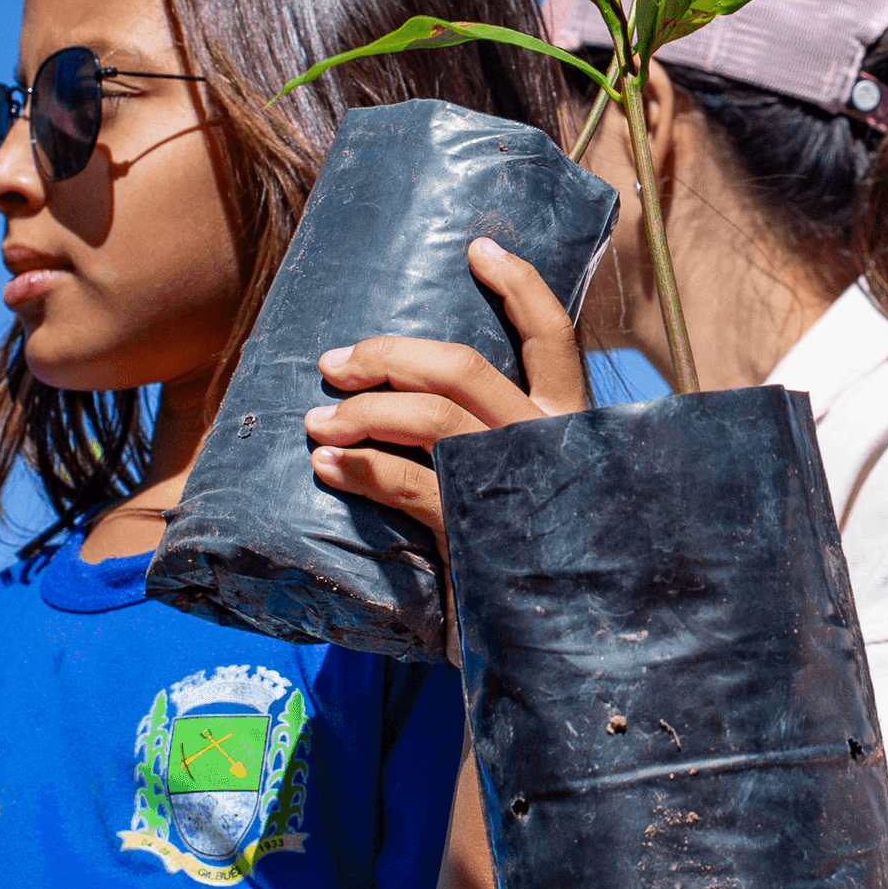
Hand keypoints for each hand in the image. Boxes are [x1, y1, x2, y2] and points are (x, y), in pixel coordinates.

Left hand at [304, 239, 590, 540]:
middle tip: (336, 363)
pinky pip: (407, 484)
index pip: (555, 333)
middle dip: (387, 354)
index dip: (519, 283)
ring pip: (429, 417)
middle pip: (459, 366)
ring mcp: (512, 484)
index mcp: (570, 421)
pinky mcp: (477, 532)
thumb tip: (432, 396)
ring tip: (317, 420)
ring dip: (360, 409)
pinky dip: (358, 468)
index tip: (478, 247)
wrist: (561, 641)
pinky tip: (327, 465)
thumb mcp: (536, 481)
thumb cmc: (536, 552)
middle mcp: (545, 442)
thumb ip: (508, 436)